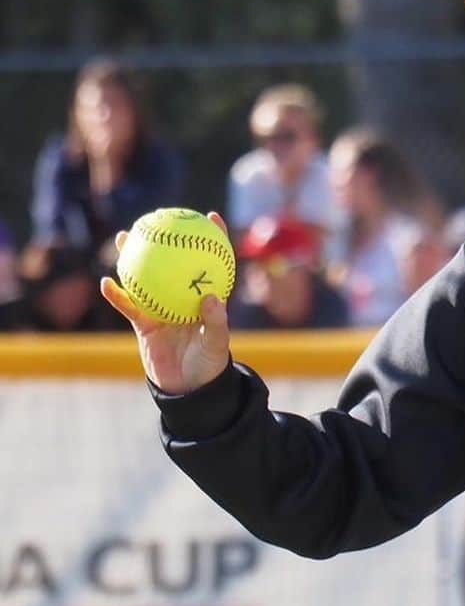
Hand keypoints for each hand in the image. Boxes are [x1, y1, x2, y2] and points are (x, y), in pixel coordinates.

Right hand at [100, 210, 231, 394]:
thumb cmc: (208, 365)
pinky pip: (128, 305)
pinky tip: (106, 283)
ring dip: (134, 258)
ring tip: (124, 239)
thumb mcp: (216, 345)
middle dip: (164, 238)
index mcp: (203, 296)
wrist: (188, 388)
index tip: (210, 216)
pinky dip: (117, 295)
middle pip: (172, 261)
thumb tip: (210, 298)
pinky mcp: (144, 323)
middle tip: (156, 218)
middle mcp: (181, 297)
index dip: (212, 238)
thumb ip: (216, 323)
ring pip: (145, 277)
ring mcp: (161, 307)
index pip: (211, 261)